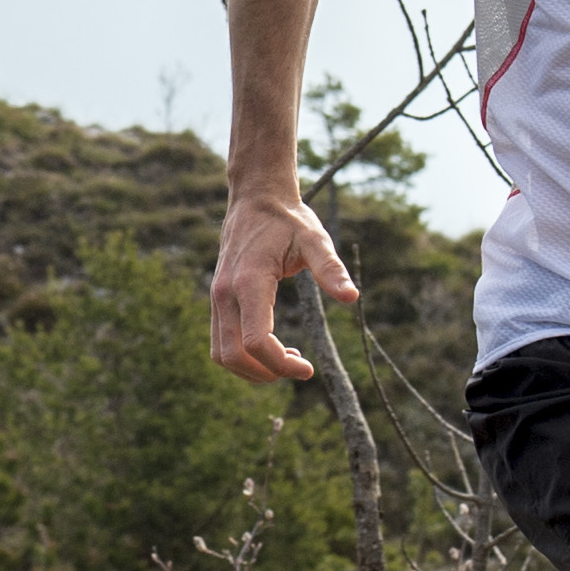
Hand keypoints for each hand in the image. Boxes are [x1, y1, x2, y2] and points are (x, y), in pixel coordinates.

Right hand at [210, 189, 358, 381]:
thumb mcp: (315, 240)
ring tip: (287, 359)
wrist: (256, 198)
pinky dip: (242, 356)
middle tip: (300, 367)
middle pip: (233, 356)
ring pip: (221, 354)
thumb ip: (331, 269)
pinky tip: (273, 347)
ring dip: (252, 369)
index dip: (281, 364)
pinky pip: (221, 341)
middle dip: (266, 372)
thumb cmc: (288, 220)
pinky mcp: (217, 299)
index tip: (308, 368)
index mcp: (249, 282)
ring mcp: (217, 297)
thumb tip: (351, 297)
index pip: (256, 341)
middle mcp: (225, 293)